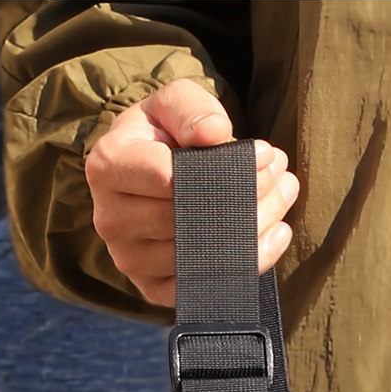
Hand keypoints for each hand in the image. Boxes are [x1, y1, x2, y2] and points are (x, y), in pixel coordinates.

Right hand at [86, 78, 298, 307]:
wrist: (147, 170)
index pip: (170, 179)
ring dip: (256, 228)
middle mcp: (110, 219)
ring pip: (202, 256)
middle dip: (248, 198)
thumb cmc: (162, 133)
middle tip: (282, 176)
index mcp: (108, 167)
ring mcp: (129, 259)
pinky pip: (203, 288)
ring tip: (282, 195)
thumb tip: (216, 134)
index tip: (265, 153)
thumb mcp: (173, 103)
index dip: (226, 169)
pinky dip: (248, 264)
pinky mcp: (151, 288)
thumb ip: (192, 109)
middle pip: (190, 220)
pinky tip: (275, 234)